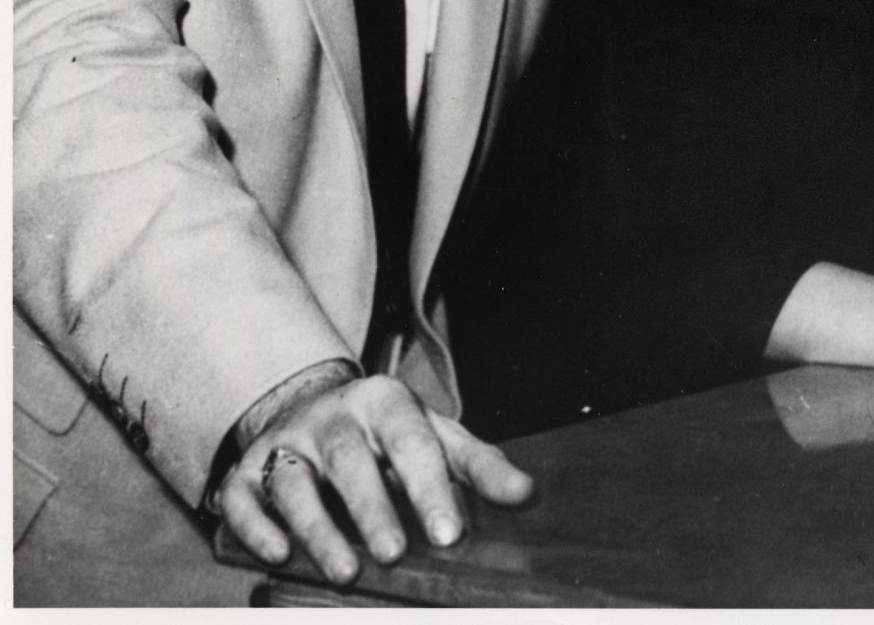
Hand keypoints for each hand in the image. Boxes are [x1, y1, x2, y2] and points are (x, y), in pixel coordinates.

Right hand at [214, 374, 533, 586]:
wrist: (311, 406)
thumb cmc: (385, 434)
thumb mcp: (435, 437)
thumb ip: (478, 466)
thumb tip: (527, 495)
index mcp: (384, 403)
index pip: (412, 441)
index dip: (430, 488)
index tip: (452, 534)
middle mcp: (332, 417)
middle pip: (350, 459)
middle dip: (372, 507)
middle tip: (395, 554)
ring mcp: (286, 442)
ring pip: (295, 481)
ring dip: (318, 528)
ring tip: (345, 572)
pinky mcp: (246, 472)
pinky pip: (244, 497)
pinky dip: (256, 526)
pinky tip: (276, 554)